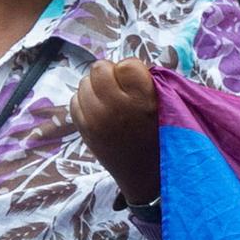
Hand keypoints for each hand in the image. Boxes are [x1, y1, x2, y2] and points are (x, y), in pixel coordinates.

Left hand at [69, 58, 160, 204]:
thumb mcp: (164, 105)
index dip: (131, 70)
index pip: (127, 64)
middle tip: (119, 89)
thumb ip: (147, 82)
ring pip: (84, 82)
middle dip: (109, 75)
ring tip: (109, 102)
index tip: (137, 83)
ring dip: (96, 88)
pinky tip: (99, 112)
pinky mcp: (83, 129)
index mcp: (143, 98)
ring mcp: (96, 117)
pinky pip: (75, 101)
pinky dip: (85, 102)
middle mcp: (116, 105)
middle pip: (99, 68)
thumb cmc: (160, 136)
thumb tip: (122, 67)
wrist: (148, 175)